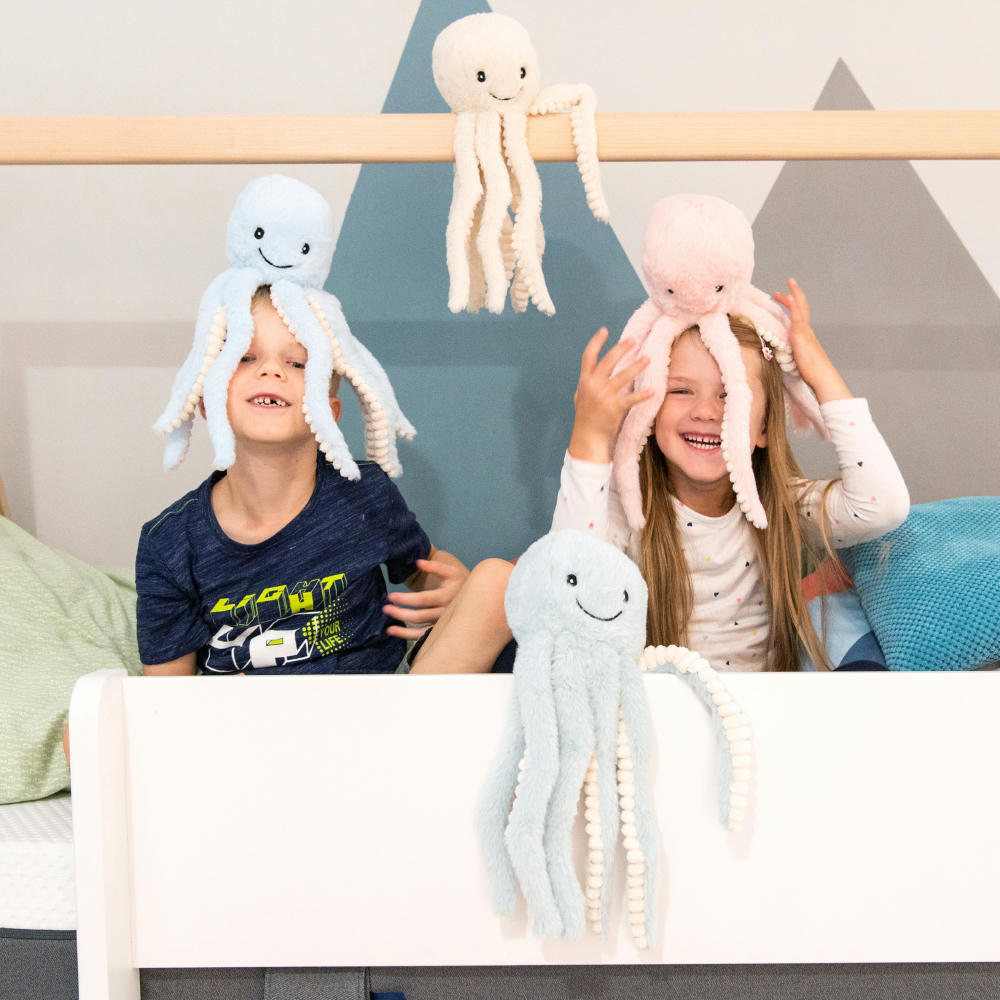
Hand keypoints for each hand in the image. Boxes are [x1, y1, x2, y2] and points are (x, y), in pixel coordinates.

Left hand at [384, 556, 469, 640]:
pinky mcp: (441, 632)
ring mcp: (444, 625)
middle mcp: (447, 612)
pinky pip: (423, 638)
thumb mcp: (451, 571)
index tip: (390, 596)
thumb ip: (435, 566)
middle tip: (385, 608)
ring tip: (388, 627)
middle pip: (420, 616)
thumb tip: (418, 562)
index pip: (423, 599)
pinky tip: (394, 632)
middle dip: (400, 613)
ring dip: (403, 630)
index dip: (406, 598)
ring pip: (421, 631)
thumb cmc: (460, 582)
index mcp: (448, 596)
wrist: (478, 598)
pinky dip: (408, 637)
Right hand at [568, 328, 651, 462]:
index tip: (604, 330)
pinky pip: (631, 399)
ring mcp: (604, 397)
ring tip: (648, 359)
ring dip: (636, 366)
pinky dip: (642, 395)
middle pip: (607, 361)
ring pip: (622, 377)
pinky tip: (653, 391)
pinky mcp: (614, 408)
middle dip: (621, 349)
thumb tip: (594, 368)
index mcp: (585, 381)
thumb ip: (588, 381)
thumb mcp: (581, 396)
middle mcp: (593, 386)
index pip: (588, 356)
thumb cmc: (586, 417)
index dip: (595, 342)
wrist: (587, 437)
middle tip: (633, 340)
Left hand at [772, 279, 850, 402]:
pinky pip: (797, 316)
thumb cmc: (811, 373)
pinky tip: (787, 297)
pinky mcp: (800, 336)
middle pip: (800, 308)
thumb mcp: (798, 359)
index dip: (793, 305)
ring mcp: (804, 332)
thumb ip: (792, 353)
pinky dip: (793, 305)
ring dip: (791, 296)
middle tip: (778, 292)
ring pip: (799, 308)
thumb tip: (781, 355)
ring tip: (780, 289)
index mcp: (805, 335)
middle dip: (791, 296)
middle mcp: (806, 330)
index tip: (784, 299)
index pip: (799, 316)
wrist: (822, 376)